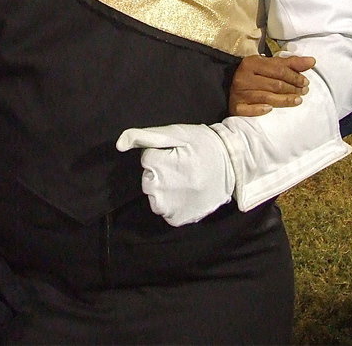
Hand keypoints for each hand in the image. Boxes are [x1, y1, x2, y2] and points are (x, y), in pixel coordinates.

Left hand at [115, 123, 234, 226]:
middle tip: (184, 166)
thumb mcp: (176, 133)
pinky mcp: (179, 219)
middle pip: (148, 179)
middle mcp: (164, 189)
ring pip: (154, 197)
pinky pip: (164, 211)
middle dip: (161, 172)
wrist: (233, 166)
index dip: (162, 154)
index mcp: (163, 165)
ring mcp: (172, 206)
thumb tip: (119, 144)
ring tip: (186, 180)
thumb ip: (145, 136)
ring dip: (164, 190)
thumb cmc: (203, 145)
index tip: (180, 153)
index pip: (147, 159)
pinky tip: (186, 194)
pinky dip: (172, 204)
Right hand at [229, 54, 314, 115]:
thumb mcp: (269, 66)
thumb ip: (290, 64)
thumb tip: (312, 61)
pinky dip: (260, 110)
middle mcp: (244, 77)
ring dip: (284, 100)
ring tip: (298, 101)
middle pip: (274, 84)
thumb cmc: (255, 76)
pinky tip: (270, 110)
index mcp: (252, 63)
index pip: (278, 70)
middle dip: (292, 89)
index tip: (306, 82)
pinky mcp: (236, 106)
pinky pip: (249, 110)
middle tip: (304, 92)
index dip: (295, 76)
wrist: (229, 86)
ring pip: (266, 97)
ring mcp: (239, 92)